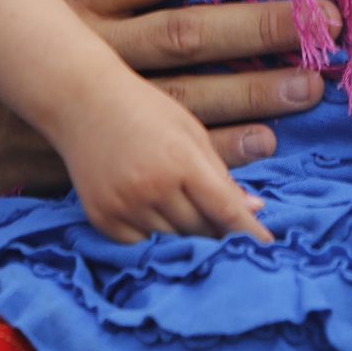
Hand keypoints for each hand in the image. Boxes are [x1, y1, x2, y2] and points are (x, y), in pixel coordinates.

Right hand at [0, 0, 333, 216]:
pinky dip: (218, 151)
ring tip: (312, 79)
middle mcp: (89, 52)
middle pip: (188, 36)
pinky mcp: (93, 160)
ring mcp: (92, 112)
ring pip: (188, 99)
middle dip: (260, 27)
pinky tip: (267, 141)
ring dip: (254, 91)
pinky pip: (165, 155)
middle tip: (325, 20)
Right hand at [57, 73, 273, 244]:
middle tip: (223, 225)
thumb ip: (221, 173)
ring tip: (184, 211)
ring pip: (173, 241)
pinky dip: (153, 236)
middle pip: (201, 231)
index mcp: (181, 160)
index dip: (250, 233)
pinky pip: (141, 245)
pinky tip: (151, 212)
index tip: (270, 249)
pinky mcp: (102, 219)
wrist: (81, 101)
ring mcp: (125, 206)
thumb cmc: (144, 109)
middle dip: (217, 230)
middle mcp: (153, 187)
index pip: (226, 210)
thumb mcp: (190, 131)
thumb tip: (255, 210)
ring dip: (186, 234)